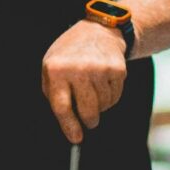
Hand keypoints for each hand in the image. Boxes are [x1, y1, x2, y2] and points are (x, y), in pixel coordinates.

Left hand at [43, 19, 128, 143]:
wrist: (98, 31)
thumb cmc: (70, 54)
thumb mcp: (51, 67)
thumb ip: (54, 94)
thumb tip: (68, 125)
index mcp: (56, 69)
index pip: (62, 107)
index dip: (69, 126)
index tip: (75, 138)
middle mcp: (79, 68)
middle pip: (87, 111)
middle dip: (88, 121)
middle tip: (89, 122)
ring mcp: (100, 68)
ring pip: (103, 106)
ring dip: (100, 106)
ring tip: (94, 91)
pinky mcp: (118, 69)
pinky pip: (115, 98)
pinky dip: (110, 97)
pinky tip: (104, 84)